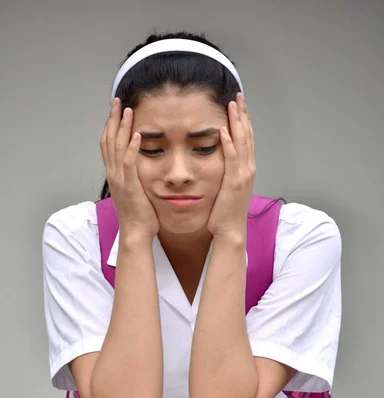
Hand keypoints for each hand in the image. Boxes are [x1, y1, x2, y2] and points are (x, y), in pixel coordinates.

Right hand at [100, 99, 159, 239]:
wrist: (136, 233)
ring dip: (121, 127)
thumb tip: (141, 166)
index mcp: (114, 174)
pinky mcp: (130, 186)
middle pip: (109, 140)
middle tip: (117, 101)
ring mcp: (120, 180)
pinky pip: (129, 163)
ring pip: (117, 148)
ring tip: (127, 110)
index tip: (115, 110)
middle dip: (113, 119)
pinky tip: (137, 134)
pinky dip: (132, 148)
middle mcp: (113, 174)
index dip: (110, 125)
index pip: (108, 145)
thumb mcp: (135, 190)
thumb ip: (135, 176)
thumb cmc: (139, 216)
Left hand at [207, 92, 255, 238]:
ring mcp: (243, 174)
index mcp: (246, 170)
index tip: (238, 105)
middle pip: (247, 135)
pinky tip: (223, 130)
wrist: (230, 231)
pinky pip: (231, 158)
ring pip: (242, 142)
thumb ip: (226, 174)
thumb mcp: (227, 189)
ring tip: (233, 104)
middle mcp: (248, 169)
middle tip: (238, 96)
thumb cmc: (226, 214)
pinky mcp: (234, 181)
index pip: (246, 140)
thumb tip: (219, 164)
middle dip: (243, 115)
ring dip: (237, 122)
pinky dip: (228, 143)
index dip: (243, 121)